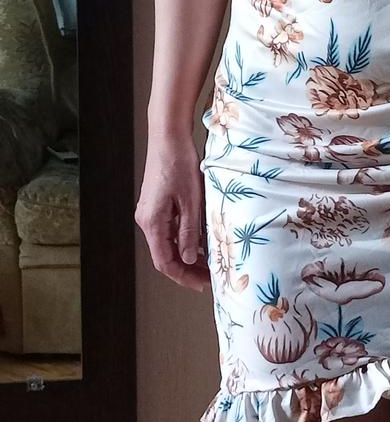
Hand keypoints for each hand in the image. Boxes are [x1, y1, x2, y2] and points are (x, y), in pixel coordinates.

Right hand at [134, 132, 210, 292]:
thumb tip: (189, 259)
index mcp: (152, 222)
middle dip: (187, 269)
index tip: (203, 284)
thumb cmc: (179, 164)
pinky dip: (184, 239)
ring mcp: (150, 212)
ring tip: (210, 261)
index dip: (184, 277)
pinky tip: (202, 240)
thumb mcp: (190, 200)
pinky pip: (169, 229)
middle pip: (165, 255)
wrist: (167, 137)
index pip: (165, 262)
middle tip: (211, 276)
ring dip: (187, 254)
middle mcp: (146, 220)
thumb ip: (189, 232)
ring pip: (168, 243)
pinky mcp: (156, 204)